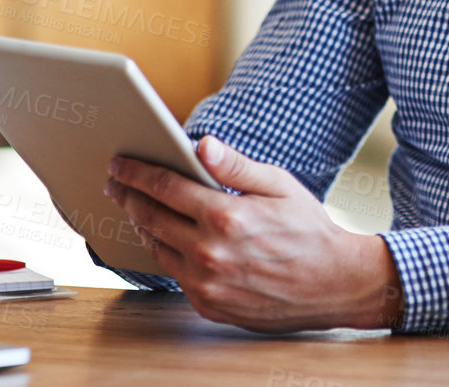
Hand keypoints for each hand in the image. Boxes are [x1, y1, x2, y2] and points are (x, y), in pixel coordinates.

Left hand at [103, 136, 402, 331]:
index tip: (119, 163)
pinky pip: (173, 274)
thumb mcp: (279, 186)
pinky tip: (164, 238)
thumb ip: (235, 166)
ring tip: (135, 208)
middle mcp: (209, 253)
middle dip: (128, 196)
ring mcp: (206, 284)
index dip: (137, 173)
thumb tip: (202, 144)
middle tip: (115, 183)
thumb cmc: (309, 230)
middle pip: (150, 217)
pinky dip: (164, 252)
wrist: (333, 284)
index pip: (165, 187)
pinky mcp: (208, 304)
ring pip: (156, 248)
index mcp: (225, 216)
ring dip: (140, 225)